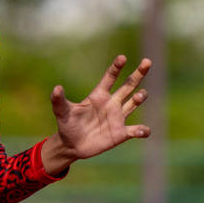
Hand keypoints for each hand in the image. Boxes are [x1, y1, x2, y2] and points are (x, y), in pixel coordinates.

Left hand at [40, 55, 150, 176]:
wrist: (72, 145)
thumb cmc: (67, 124)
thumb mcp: (61, 111)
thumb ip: (59, 100)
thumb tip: (56, 88)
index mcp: (98, 95)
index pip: (110, 78)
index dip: (116, 67)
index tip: (122, 57)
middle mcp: (111, 104)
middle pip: (128, 86)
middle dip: (138, 74)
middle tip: (147, 62)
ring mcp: (117, 118)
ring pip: (133, 104)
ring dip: (139, 98)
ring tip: (141, 94)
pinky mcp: (121, 133)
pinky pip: (135, 131)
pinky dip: (141, 130)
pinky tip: (144, 131)